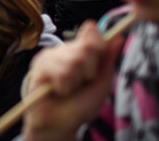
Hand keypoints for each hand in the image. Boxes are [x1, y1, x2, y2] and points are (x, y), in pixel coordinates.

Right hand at [23, 22, 124, 140]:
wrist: (61, 123)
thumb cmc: (80, 104)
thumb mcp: (101, 82)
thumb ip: (107, 60)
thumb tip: (119, 38)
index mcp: (79, 50)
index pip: (93, 33)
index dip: (99, 48)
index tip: (96, 68)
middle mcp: (64, 49)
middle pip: (87, 47)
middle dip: (89, 70)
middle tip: (81, 83)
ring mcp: (50, 56)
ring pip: (74, 61)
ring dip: (75, 82)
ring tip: (68, 89)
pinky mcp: (39, 66)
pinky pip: (61, 73)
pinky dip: (64, 87)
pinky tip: (58, 91)